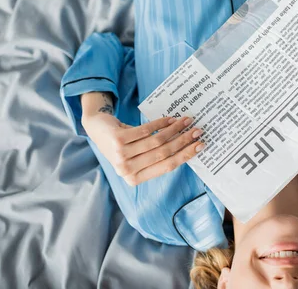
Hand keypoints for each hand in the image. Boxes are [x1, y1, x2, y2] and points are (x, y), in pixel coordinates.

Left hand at [81, 92, 203, 185]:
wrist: (96, 129)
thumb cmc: (122, 143)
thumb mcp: (138, 155)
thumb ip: (157, 156)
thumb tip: (186, 147)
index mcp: (135, 178)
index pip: (167, 167)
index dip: (185, 155)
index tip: (200, 145)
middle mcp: (128, 170)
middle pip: (164, 154)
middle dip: (184, 141)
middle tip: (197, 131)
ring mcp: (121, 155)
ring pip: (157, 142)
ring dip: (175, 130)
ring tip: (186, 121)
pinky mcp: (118, 140)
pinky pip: (146, 131)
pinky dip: (161, 123)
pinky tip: (170, 118)